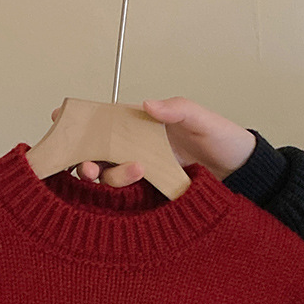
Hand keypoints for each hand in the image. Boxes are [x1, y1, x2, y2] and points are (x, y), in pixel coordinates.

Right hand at [53, 97, 255, 187]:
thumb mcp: (203, 119)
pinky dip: (122, 198)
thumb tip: (146, 105)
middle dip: (85, 158)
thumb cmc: (224, 140)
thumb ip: (177, 109)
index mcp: (142, 126)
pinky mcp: (153, 196)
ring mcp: (144, 173)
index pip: (103, 122)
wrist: (243, 175)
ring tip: (135, 171)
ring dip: (109, 176)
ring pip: (110, 177)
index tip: (60, 120)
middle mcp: (137, 149)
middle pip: (98, 153)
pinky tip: (130, 194)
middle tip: (90, 166)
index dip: (79, 122)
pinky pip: (128, 199)